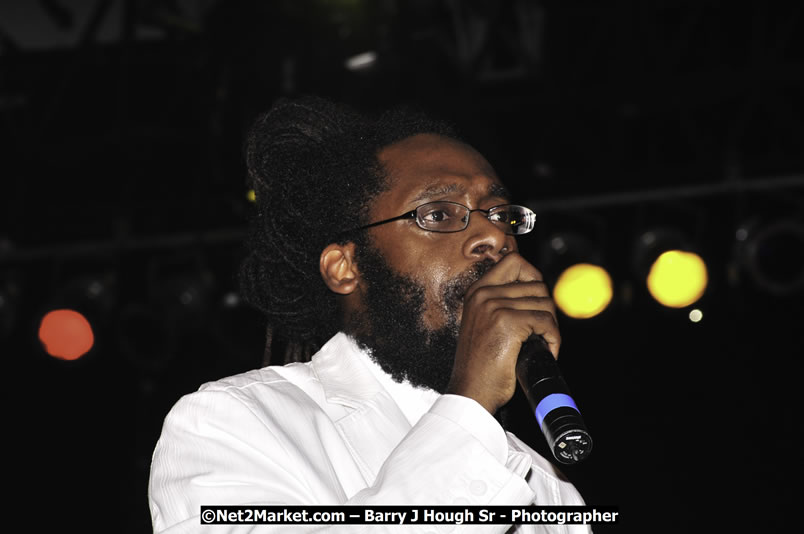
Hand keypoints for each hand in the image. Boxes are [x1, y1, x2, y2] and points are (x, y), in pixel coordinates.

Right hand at [445, 253, 559, 413]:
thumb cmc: (479, 365)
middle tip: (542, 331)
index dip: (533, 275)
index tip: (537, 299)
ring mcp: (494, 306)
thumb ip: (502, 304)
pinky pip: (546, 322)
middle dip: (547, 308)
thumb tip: (538, 292)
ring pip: (545, 303)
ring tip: (542, 343)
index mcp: (476, 291)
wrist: (471, 391)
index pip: (514, 261)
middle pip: (537, 284)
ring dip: (551, 326)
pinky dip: (553, 339)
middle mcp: (483, 294)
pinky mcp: (508, 322)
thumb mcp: (484, 324)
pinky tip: (546, 351)